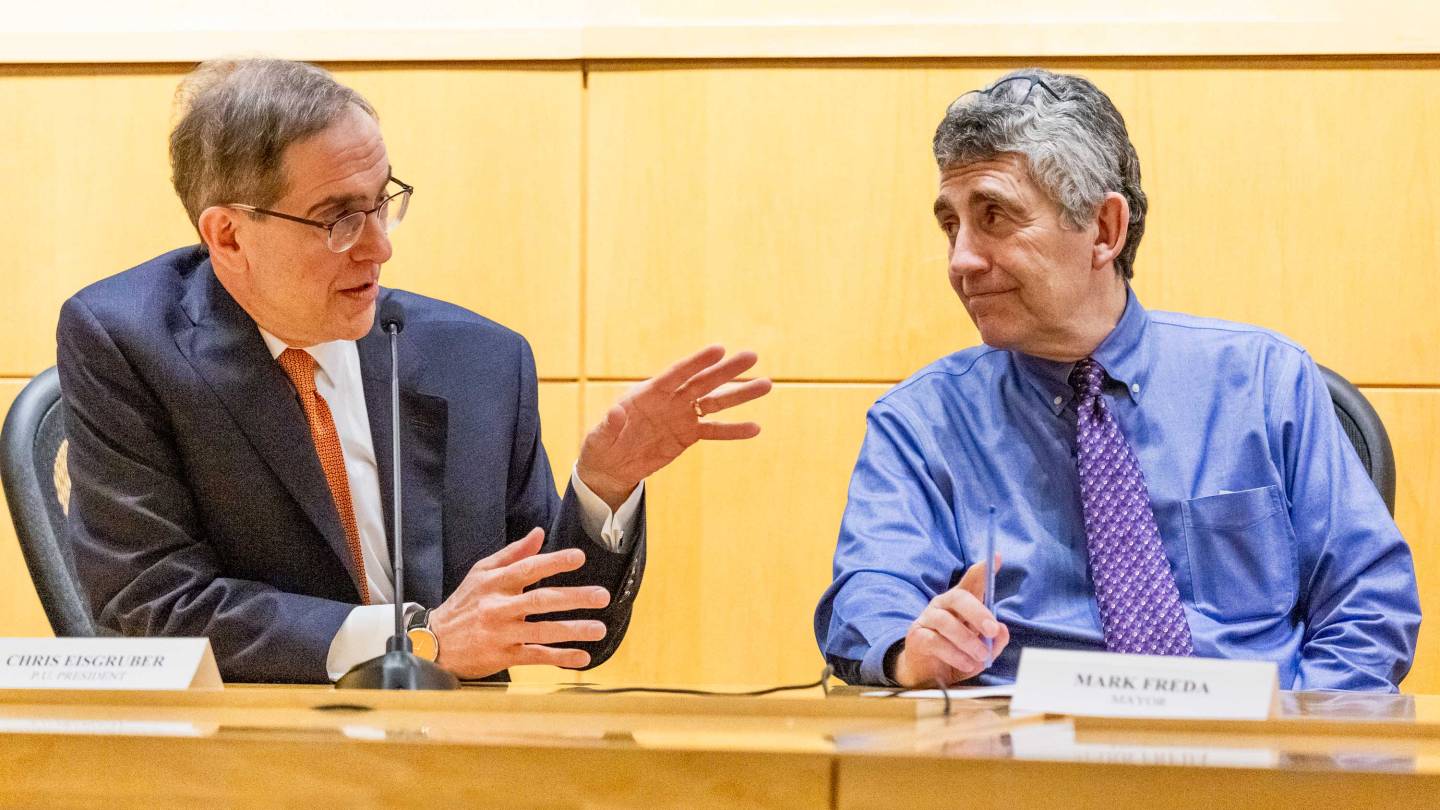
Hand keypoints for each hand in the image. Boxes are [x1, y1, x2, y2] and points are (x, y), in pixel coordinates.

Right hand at [428, 528, 610, 678]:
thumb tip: (539, 534)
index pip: (528, 568)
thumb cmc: (465, 603)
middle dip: (574, 598)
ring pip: (542, 632)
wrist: (435, 642)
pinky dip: (560, 658)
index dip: (554, 562)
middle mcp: (499, 607)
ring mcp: (502, 634)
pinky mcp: (503, 656)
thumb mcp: (482, 573)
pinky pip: (536, 657)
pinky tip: (582, 657)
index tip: (579, 558)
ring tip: (599, 629)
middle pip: (541, 601)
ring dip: (573, 631)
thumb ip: (513, 554)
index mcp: (495, 583)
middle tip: (602, 596)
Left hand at [576, 345, 772, 507]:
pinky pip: (714, 431)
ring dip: (740, 394)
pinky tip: (755, 428)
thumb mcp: (599, 437)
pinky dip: (733, 430)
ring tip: (766, 385)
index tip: (719, 349)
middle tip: (752, 357)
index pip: (676, 374)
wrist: (610, 467)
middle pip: (702, 382)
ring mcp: (681, 416)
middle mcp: (670, 400)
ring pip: (715, 403)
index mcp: (648, 393)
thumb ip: (609, 424)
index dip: (697, 362)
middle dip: (727, 370)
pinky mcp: (688, 435)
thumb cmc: (600, 446)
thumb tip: (615, 412)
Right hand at [893, 555, 1008, 687]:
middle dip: (978, 612)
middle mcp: (942, 605)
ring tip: (981, 655)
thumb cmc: (957, 657)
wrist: (928, 676)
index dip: (983, 570)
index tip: (996, 558)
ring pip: (947, 622)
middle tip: (992, 629)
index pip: (971, 582)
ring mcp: (927, 619)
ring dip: (968, 640)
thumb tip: (1002, 630)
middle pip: (958, 597)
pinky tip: (967, 663)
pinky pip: (936, 642)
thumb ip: (994, 641)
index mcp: (960, 604)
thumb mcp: (982, 651)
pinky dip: (955, 654)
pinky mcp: (917, 637)